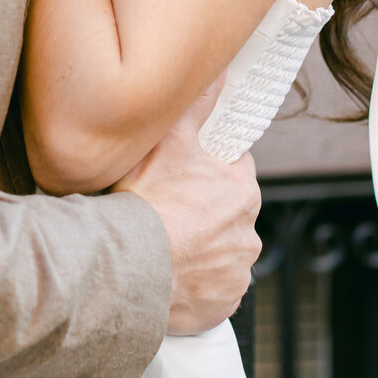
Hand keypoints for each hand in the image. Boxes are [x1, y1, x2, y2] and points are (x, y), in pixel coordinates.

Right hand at [115, 116, 260, 335]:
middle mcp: (249, 235)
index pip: (234, 171)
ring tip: (164, 246)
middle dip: (202, 212)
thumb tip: (218, 72)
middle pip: (226, 215)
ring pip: (219, 253)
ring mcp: (236, 273)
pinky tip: (170, 275)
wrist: (127, 270)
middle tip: (166, 211)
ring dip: (199, 249)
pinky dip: (195, 284)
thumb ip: (198, 104)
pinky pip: (212, 290)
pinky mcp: (222, 305)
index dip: (206, 169)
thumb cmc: (148, 202)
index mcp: (243, 192)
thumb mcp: (170, 141)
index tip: (182, 175)